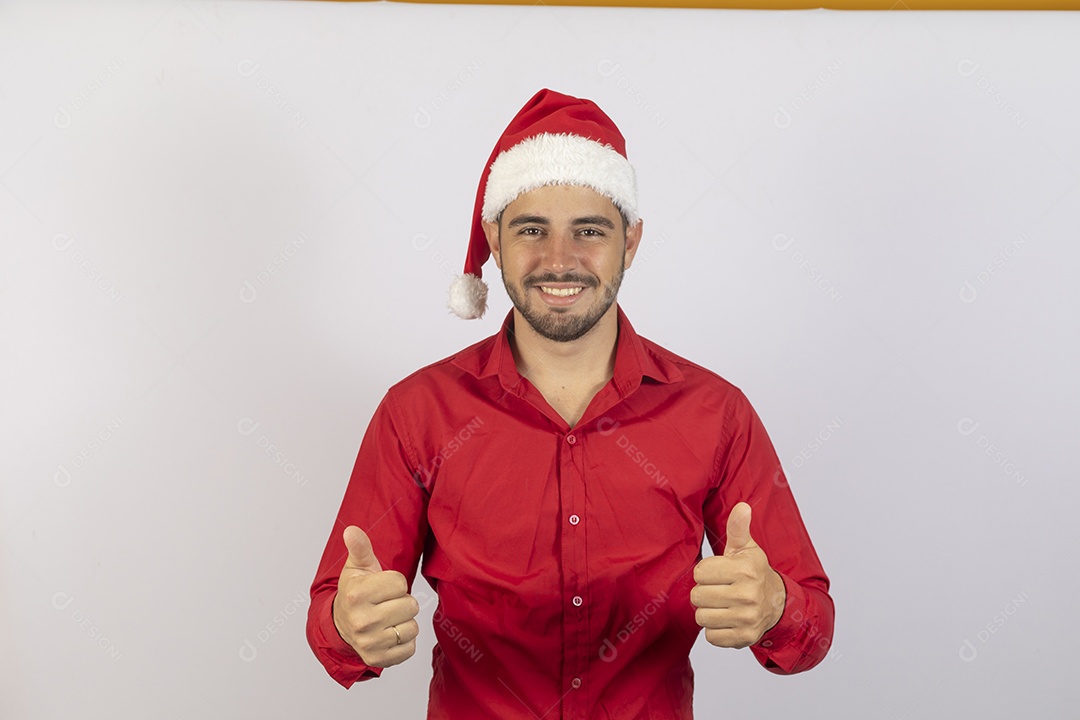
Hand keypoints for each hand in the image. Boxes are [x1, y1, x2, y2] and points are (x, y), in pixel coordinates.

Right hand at [332, 525, 419, 666]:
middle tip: (385, 604)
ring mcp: (370, 643)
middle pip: (410, 605)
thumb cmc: (355, 593)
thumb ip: (360, 548)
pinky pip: (410, 648)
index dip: (394, 583)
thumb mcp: (356, 568)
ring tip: (387, 619)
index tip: (381, 587)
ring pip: (412, 627)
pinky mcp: (378, 660)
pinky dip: (404, 641)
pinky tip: (389, 634)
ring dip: (404, 621)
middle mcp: (361, 621)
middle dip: (401, 602)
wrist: (341, 626)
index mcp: (356, 595)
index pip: (400, 583)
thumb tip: (352, 530)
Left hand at [690, 502, 785, 648]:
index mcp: (745, 570)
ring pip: (701, 617)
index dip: (705, 572)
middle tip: (719, 589)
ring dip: (708, 611)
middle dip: (705, 592)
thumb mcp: (747, 549)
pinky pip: (711, 636)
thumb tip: (742, 507)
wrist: (777, 604)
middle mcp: (748, 596)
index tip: (718, 573)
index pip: (699, 573)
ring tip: (722, 604)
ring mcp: (747, 619)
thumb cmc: (754, 573)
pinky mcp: (744, 638)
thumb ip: (738, 528)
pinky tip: (727, 619)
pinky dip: (715, 630)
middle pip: (697, 596)